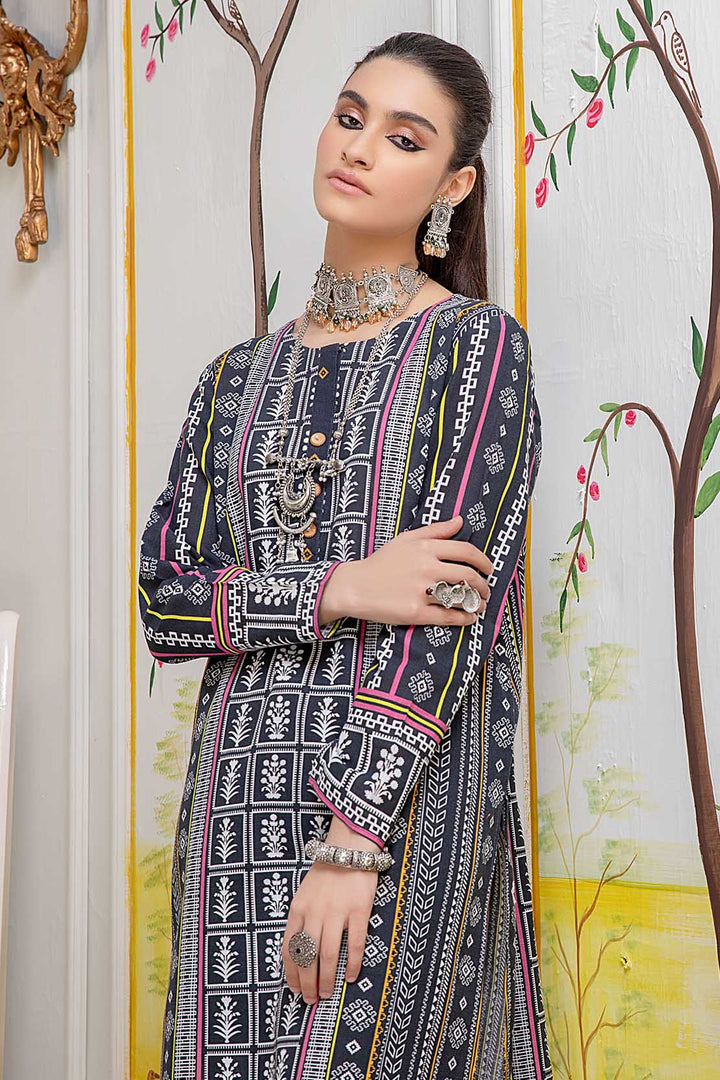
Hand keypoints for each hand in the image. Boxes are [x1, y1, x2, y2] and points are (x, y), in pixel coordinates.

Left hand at [282, 819, 380, 1003]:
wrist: (349, 848)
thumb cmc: (327, 872)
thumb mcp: (305, 893)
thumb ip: (302, 919)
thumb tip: (301, 951)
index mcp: (298, 909)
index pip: (290, 948)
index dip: (292, 973)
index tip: (294, 990)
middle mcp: (314, 912)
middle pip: (307, 956)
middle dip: (308, 982)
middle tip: (312, 999)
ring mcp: (336, 912)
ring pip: (328, 954)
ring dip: (327, 978)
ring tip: (328, 993)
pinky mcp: (358, 910)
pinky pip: (354, 943)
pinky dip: (352, 962)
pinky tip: (351, 976)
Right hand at [330, 514, 493, 627]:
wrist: (355, 586)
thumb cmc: (380, 563)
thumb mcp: (406, 540)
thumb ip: (435, 530)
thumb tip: (460, 521)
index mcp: (426, 548)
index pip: (466, 552)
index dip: (483, 561)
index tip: (488, 568)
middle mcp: (426, 568)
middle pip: (468, 576)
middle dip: (483, 585)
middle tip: (486, 590)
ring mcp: (421, 591)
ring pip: (460, 596)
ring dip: (477, 602)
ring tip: (480, 605)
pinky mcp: (416, 612)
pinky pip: (448, 616)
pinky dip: (464, 618)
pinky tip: (469, 618)